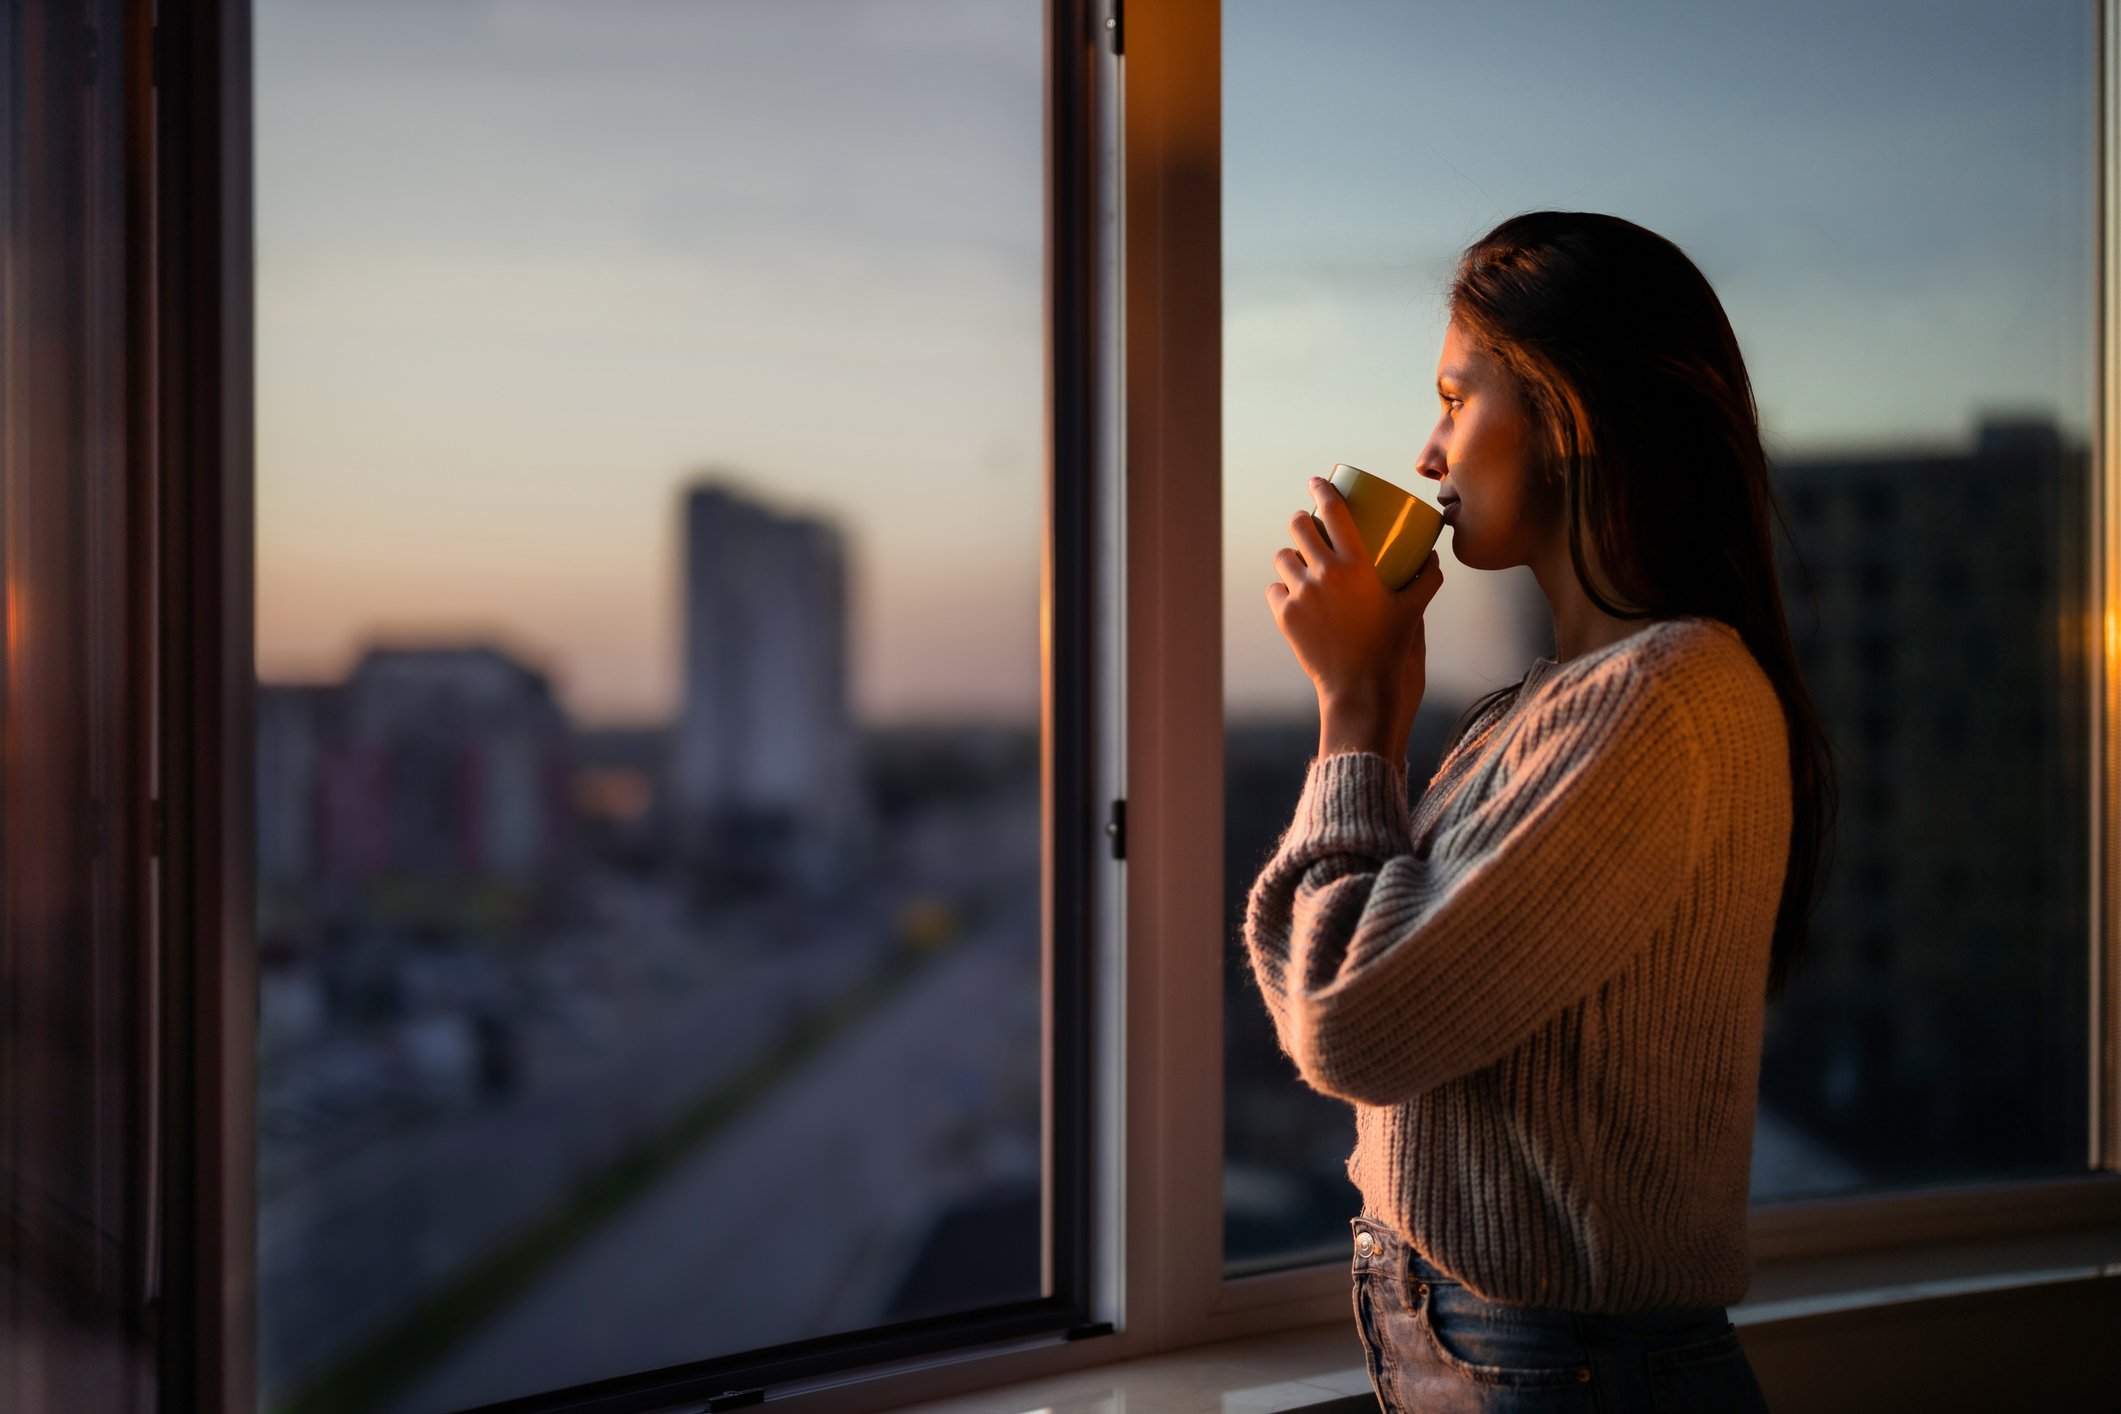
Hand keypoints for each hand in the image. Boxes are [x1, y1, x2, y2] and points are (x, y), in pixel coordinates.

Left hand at [1265, 477, 1443, 762]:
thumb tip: (1432, 556)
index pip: (1333, 510)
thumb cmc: (1393, 649)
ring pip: (1282, 558)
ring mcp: (1301, 595)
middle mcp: (1324, 574)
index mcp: (1357, 565)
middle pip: (1298, 526)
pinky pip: (1274, 590)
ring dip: (1289, 555)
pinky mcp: (1285, 617)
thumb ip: (1427, 579)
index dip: (1321, 489)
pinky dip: (1282, 589)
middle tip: (1308, 525)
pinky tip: (1290, 592)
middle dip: (1301, 520)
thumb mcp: (1414, 610)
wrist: (1361, 691)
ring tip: (1298, 560)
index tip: (1317, 482)